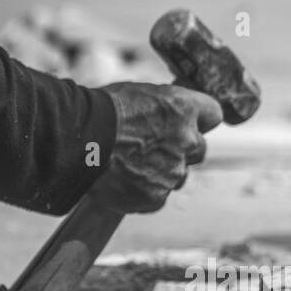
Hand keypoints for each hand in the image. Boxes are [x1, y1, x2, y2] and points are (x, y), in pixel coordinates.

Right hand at [97, 81, 222, 213]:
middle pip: (199, 149)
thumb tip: (166, 113)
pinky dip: (143, 191)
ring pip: (177, 175)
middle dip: (181, 148)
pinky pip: (157, 197)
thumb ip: (162, 106)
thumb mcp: (138, 93)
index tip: (186, 122)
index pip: (213, 114)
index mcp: (184, 109)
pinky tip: (122, 181)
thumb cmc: (101, 110)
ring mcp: (173, 173)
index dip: (198, 119)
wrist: (77, 140)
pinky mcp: (155, 197)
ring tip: (129, 164)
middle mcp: (187, 141)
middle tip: (152, 146)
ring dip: (161, 171)